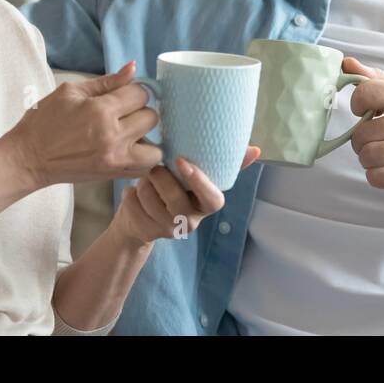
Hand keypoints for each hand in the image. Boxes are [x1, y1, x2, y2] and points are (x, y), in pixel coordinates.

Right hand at [9, 61, 162, 188]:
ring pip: (156, 149)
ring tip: (131, 134)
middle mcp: (112, 136)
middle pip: (151, 117)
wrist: (28, 158)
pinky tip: (129, 149)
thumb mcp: (71, 92)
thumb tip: (132, 68)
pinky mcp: (113, 175)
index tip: (122, 95)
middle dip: (140, 111)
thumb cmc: (44, 122)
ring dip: (147, 138)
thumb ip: (106, 81)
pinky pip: (145, 169)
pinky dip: (142, 158)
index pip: (140, 94)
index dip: (132, 91)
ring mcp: (115, 159)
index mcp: (100, 111)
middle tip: (123, 113)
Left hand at [112, 147, 259, 245]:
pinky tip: (133, 193)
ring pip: (149, 197)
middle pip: (174, 197)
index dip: (198, 181)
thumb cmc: (174, 189)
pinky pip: (132, 204)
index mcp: (207, 206)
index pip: (212, 200)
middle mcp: (190, 222)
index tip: (181, 161)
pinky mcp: (145, 232)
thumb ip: (226, 163)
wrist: (142, 221)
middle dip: (159, 176)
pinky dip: (129, 193)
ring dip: (142, 183)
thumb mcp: (196, 177)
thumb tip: (255, 150)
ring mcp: (167, 230)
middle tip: (155, 167)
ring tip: (145, 181)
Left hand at [344, 57, 383, 200]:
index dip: (357, 104)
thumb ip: (379, 79)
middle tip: (377, 140)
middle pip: (361, 132)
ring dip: (368, 159)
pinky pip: (376, 177)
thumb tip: (347, 64)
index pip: (365, 93)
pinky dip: (376, 176)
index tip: (364, 112)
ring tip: (383, 156)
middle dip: (362, 140)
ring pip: (366, 155)